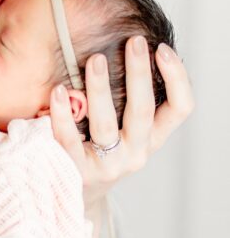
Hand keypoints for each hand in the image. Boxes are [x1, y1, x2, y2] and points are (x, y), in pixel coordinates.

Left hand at [49, 37, 193, 202]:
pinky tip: (58, 90)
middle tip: (134, 42)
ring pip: (106, 124)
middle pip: (143, 110)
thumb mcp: (126, 131)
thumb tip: (130, 49)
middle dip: (139, 73)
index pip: (180, 109)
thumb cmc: (102, 152)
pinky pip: (68, 139)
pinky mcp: (77, 173)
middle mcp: (135, 153)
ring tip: (95, 59)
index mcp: (152, 139)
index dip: (177, 78)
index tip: (162, 48)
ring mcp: (107, 166)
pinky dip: (62, 114)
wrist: (76, 196)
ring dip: (100, 88)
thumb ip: (132, 102)